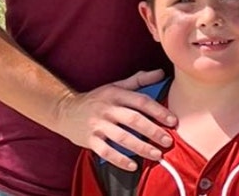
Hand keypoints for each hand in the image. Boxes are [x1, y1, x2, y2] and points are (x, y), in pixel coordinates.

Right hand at [53, 69, 176, 170]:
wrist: (65, 110)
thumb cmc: (97, 99)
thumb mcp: (116, 86)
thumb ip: (139, 80)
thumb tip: (161, 73)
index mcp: (116, 94)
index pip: (141, 101)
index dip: (158, 111)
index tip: (173, 121)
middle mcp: (108, 109)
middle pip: (134, 120)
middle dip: (153, 131)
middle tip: (168, 141)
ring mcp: (97, 125)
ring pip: (122, 138)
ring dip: (141, 147)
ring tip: (156, 155)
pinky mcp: (89, 140)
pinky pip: (106, 151)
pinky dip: (120, 160)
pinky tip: (133, 166)